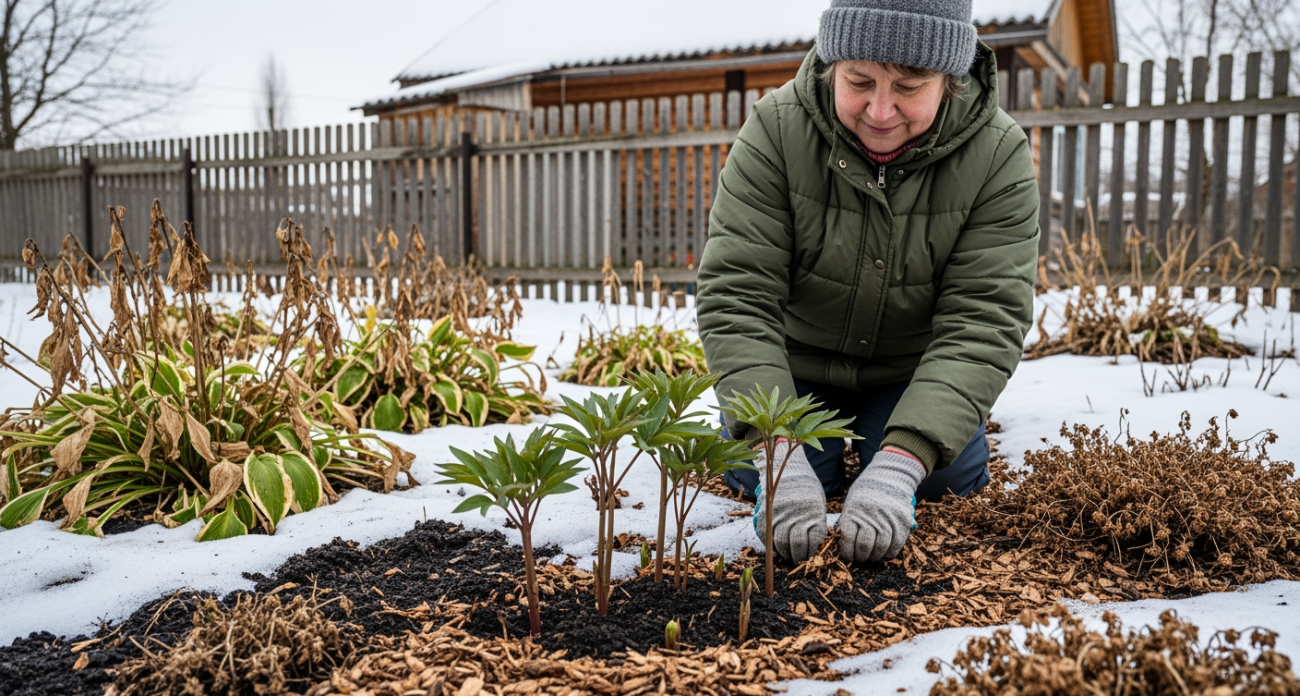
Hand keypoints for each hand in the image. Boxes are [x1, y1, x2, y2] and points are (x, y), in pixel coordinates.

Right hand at [752, 441, 827, 562]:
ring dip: (784, 553)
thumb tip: (813, 547)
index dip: (812, 553)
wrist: (788, 468)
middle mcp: (797, 514)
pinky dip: (770, 544)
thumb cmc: (806, 489)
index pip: (814, 542)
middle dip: (798, 557)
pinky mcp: (765, 512)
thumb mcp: (817, 505)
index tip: (810, 558)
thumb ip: (816, 524)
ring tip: (787, 556)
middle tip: (798, 560)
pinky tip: (775, 547)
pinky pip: (766, 535)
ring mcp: (780, 513)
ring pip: (780, 543)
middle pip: (797, 545)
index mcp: (814, 513)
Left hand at [836, 450, 924, 562]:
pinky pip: (896, 545)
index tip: (848, 556)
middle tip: (860, 558)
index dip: (847, 553)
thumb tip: (841, 546)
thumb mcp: (851, 504)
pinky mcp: (903, 522)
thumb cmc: (865, 494)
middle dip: (861, 557)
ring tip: (871, 556)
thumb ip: (847, 523)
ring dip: (875, 557)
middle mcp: (871, 515)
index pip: (848, 540)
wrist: (889, 477)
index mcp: (854, 511)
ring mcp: (888, 518)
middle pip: (865, 546)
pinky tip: (883, 553)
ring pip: (881, 548)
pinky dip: (888, 553)